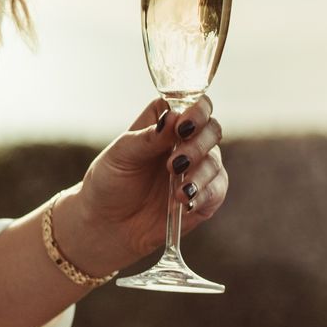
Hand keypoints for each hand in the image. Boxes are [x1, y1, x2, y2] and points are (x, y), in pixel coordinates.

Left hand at [73, 96, 231, 264]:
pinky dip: (204, 195)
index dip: (196, 111)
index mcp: (165, 121)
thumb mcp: (121, 155)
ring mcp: (198, 167)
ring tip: (178, 191)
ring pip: (215, 161)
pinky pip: (217, 190)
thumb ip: (148, 138)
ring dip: (199, 174)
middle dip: (198, 145)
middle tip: (175, 163)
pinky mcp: (206, 195)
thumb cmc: (110, 180)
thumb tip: (173, 118)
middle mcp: (186, 140)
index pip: (193, 104)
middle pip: (212, 129)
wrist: (108, 222)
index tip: (183, 127)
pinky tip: (185, 201)